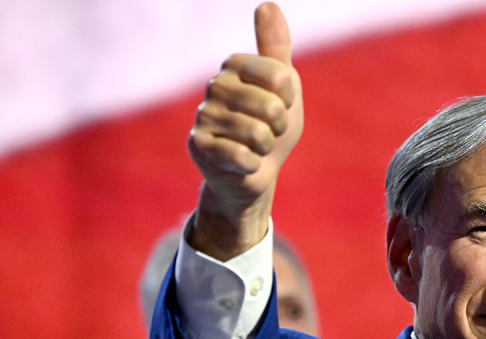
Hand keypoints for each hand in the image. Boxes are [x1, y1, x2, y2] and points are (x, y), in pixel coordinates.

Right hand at [188, 2, 303, 259]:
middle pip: (269, 105)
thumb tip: (266, 4)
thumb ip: (276, 48)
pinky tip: (242, 163)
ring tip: (255, 147)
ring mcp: (203, 115)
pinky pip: (240, 155)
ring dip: (265, 148)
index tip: (281, 105)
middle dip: (279, 126)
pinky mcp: (197, 146)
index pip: (280, 75)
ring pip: (257, 133)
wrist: (254, 174)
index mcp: (235, 65)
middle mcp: (215, 85)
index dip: (288, 98)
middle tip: (269, 132)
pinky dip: (252, 165)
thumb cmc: (271, 127)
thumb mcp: (284, 88)